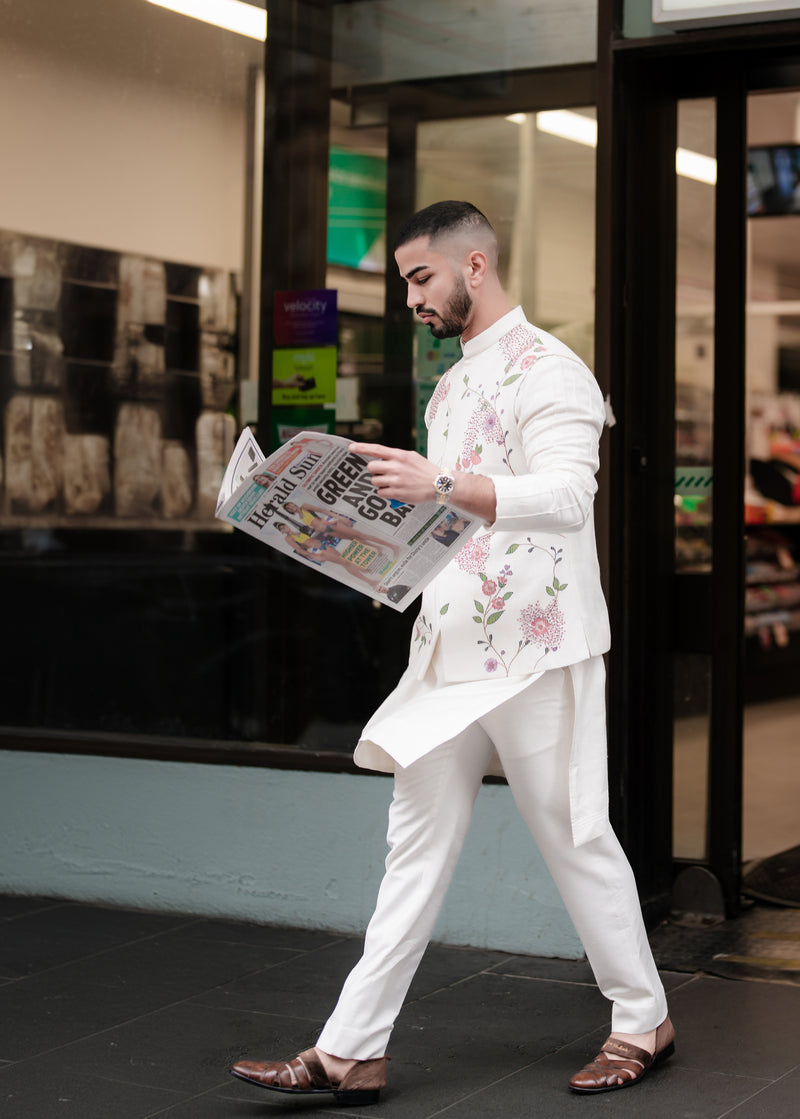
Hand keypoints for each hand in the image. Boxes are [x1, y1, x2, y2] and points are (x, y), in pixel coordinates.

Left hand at [349, 442, 496, 522]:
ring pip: (375, 481)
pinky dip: (385, 493)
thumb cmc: (425, 470)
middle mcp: (396, 467)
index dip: (361, 448)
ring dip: (380, 483)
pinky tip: (395, 491)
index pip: (376, 450)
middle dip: (375, 471)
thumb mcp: (411, 457)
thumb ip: (395, 457)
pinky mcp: (397, 493)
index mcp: (399, 455)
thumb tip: (380, 459)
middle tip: (383, 473)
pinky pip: (381, 493)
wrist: (440, 484)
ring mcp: (396, 480)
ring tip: (393, 483)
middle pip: (371, 467)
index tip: (350, 448)